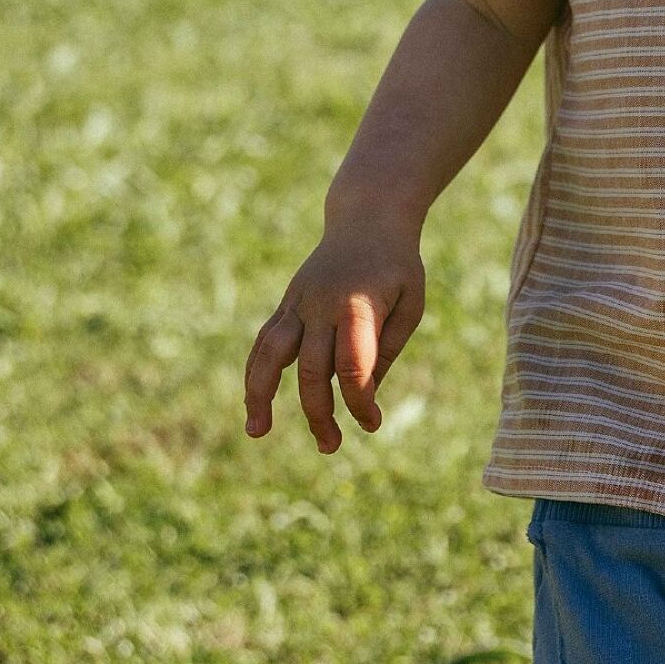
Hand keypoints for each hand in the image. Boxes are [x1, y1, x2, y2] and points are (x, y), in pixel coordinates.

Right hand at [244, 220, 424, 453]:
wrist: (367, 217)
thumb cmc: (396, 265)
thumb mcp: (411, 302)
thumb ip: (388, 347)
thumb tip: (364, 392)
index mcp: (358, 305)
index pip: (353, 365)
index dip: (360, 401)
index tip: (372, 424)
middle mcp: (321, 304)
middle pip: (311, 369)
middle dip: (319, 413)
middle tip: (331, 446)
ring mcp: (298, 303)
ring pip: (271, 353)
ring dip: (262, 395)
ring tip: (258, 432)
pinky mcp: (287, 303)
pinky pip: (264, 341)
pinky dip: (255, 372)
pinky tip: (254, 403)